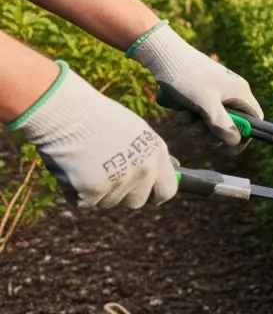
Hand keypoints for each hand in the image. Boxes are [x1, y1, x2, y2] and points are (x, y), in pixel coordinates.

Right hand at [9, 63, 176, 208]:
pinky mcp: (93, 192)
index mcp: (157, 153)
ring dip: (96, 191)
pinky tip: (71, 168)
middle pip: (136, 202)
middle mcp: (144, 170)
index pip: (167, 190)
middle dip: (121, 195)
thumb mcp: (133, 131)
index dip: (153, 194)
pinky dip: (75, 191)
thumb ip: (146, 155)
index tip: (143, 195)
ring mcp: (120, 182)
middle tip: (103, 174)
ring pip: (108, 203)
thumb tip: (155, 175)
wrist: (65, 111)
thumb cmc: (95, 117)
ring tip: (85, 162)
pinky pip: (84, 202)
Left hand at [127, 21, 262, 149]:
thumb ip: (222, 125)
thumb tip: (235, 141)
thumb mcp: (206, 104)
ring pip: (212, 123)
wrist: (162, 54)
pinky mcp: (200, 95)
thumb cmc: (186, 76)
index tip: (227, 145)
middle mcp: (231, 94)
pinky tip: (179, 111)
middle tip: (198, 132)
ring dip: (197, 127)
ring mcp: (215, 95)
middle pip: (231, 126)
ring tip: (185, 117)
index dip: (244, 136)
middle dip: (213, 133)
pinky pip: (200, 116)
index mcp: (240, 93)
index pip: (255, 121)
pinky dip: (189, 118)